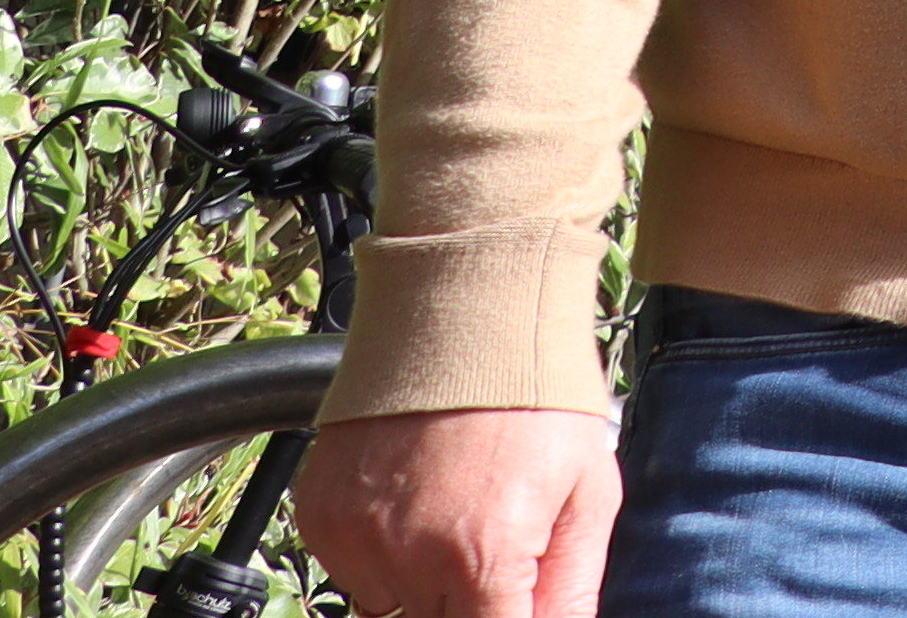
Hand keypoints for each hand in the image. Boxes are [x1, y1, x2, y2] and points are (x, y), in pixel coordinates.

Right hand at [299, 405, 617, 617]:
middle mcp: (409, 558)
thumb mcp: (587, 494)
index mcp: (483, 556)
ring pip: (389, 607)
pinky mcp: (318, 518)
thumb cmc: (539, 400)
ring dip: (421, 583)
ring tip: (456, 512)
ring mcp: (355, 540)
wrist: (464, 317)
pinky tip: (416, 498)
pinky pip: (350, 569)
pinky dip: (382, 552)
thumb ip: (571, 588)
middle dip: (469, 601)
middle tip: (491, 542)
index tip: (507, 601)